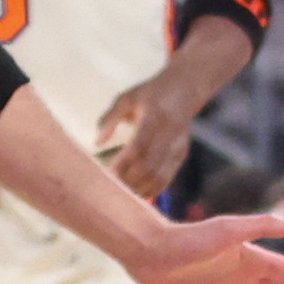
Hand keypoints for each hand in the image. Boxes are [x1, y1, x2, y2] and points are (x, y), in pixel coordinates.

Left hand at [95, 79, 200, 199]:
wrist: (185, 89)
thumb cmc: (150, 93)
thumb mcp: (127, 97)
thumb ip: (110, 117)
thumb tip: (97, 142)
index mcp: (154, 117)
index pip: (139, 146)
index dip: (123, 163)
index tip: (106, 173)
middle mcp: (169, 134)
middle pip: (149, 166)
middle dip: (129, 181)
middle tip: (110, 188)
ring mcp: (177, 146)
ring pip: (158, 177)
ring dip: (139, 189)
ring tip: (121, 194)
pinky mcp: (181, 155)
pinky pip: (166, 178)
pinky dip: (150, 190)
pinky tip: (136, 193)